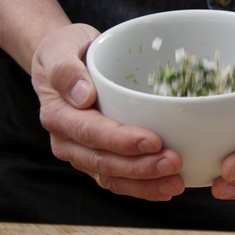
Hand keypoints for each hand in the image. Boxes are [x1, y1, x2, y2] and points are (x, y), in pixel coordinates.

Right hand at [31, 23, 184, 200]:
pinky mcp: (97, 158)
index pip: (91, 133)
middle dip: (140, 168)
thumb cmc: (66, 50)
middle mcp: (67, 140)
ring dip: (144, 184)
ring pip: (112, 177)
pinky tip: (165, 187)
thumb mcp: (60, 47)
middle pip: (104, 161)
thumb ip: (65, 70)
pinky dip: (141, 187)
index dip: (122, 141)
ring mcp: (82, 153)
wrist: (64, 59)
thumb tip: (82, 95)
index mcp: (59, 114)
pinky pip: (117, 179)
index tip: (153, 141)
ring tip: (175, 182)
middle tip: (174, 163)